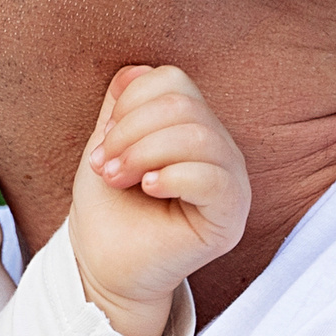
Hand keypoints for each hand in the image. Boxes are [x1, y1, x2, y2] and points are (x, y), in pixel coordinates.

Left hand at [71, 65, 250, 335]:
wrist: (104, 266)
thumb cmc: (109, 208)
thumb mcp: (108, 144)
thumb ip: (123, 106)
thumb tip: (135, 69)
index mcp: (194, 127)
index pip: (173, 81)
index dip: (130, 103)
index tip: (104, 142)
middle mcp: (220, 150)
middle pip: (183, 105)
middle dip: (130, 131)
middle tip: (104, 166)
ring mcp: (231, 183)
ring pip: (198, 135)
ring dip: (142, 153)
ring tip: (118, 179)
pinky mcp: (230, 218)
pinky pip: (212, 177)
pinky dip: (171, 175)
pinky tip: (148, 190)